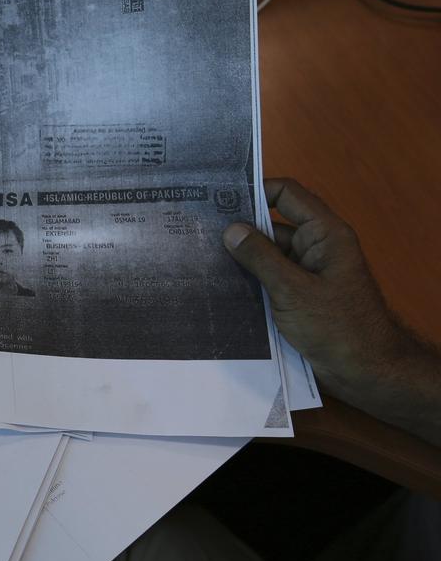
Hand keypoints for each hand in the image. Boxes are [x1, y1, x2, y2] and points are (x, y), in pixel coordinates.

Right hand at [222, 178, 440, 441]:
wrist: (364, 370)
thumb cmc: (336, 326)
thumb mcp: (293, 290)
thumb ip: (261, 257)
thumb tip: (230, 229)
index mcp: (324, 233)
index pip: (287, 195)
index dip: (255, 190)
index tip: (218, 196)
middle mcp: (314, 246)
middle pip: (273, 224)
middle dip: (239, 226)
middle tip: (196, 226)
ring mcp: (305, 271)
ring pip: (267, 253)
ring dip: (240, 256)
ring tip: (197, 254)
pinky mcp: (296, 294)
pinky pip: (268, 277)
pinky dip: (247, 278)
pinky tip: (216, 282)